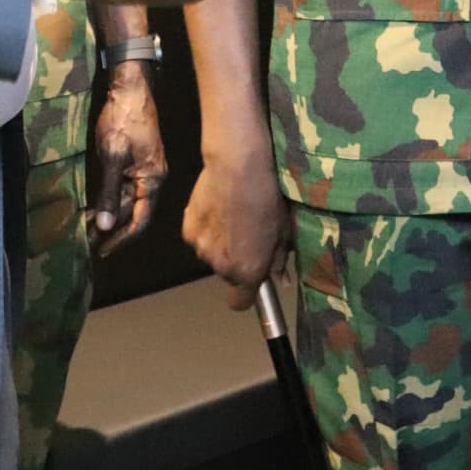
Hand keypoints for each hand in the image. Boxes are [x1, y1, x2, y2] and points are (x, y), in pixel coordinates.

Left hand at [87, 62, 167, 256]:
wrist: (131, 88)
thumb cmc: (123, 120)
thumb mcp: (113, 156)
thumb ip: (109, 192)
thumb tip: (106, 226)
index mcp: (152, 180)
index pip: (140, 220)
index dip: (122, 239)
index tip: (102, 250)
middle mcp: (152, 179)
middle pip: (134, 213)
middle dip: (113, 229)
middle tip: (90, 242)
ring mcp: (145, 170)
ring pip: (129, 201)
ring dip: (111, 216)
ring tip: (89, 229)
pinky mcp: (135, 162)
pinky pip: (125, 188)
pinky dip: (111, 200)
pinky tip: (96, 207)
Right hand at [183, 145, 290, 309]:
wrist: (237, 166)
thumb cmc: (267, 198)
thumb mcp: (284, 231)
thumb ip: (279, 261)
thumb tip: (280, 280)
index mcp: (246, 271)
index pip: (239, 303)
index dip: (246, 294)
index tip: (253, 279)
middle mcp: (220, 265)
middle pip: (226, 274)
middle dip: (236, 260)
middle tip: (247, 235)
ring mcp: (200, 247)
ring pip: (211, 254)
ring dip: (220, 244)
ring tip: (232, 217)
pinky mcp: (187, 228)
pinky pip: (199, 237)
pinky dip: (207, 228)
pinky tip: (217, 208)